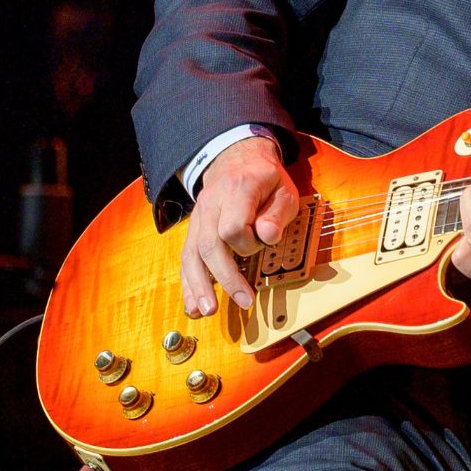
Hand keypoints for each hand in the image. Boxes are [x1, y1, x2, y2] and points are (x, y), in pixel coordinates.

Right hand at [182, 134, 298, 317]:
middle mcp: (210, 204)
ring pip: (191, 254)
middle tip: (244, 302)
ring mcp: (198, 217)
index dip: (248, 243)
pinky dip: (188, 282)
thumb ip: (278, 214)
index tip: (263, 244)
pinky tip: (192, 304)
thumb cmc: (266, 180)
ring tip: (206, 311)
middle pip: (209, 245)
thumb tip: (267, 236)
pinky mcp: (193, 229)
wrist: (237, 159)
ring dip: (198, 286)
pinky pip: (186, 257)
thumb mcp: (284, 190)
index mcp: (236, 190)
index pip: (232, 226)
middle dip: (225, 277)